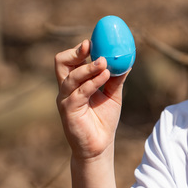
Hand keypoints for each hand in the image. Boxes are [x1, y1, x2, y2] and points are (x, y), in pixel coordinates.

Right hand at [55, 40, 127, 160]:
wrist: (100, 145)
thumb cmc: (103, 119)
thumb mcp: (113, 95)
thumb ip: (116, 78)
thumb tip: (126, 60)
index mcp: (74, 83)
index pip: (69, 60)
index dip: (78, 49)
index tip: (93, 41)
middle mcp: (66, 89)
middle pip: (61, 63)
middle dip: (75, 52)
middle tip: (90, 45)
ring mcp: (65, 99)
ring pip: (71, 76)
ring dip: (88, 67)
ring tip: (104, 62)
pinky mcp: (68, 110)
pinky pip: (79, 92)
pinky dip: (92, 82)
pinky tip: (105, 76)